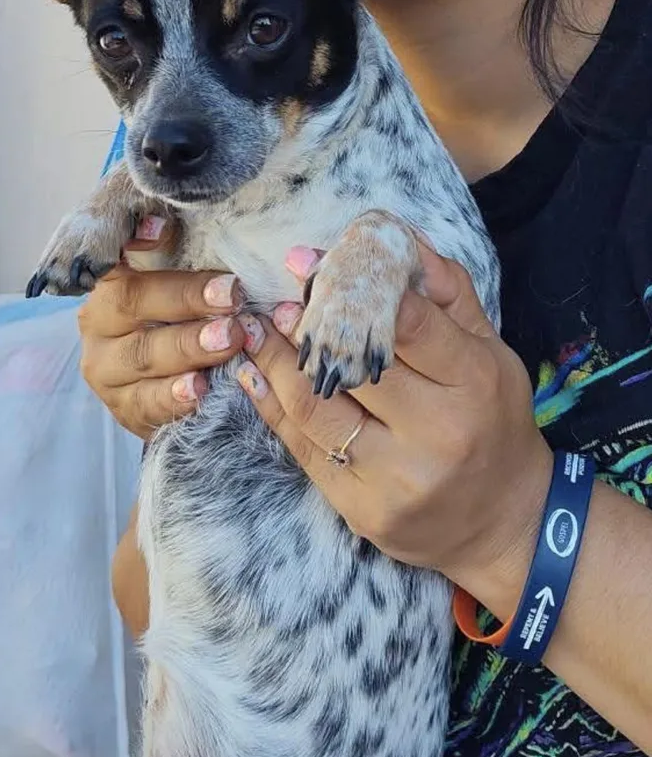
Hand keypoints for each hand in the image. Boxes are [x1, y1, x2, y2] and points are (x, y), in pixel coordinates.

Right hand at [79, 217, 245, 439]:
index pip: (116, 253)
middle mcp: (98, 323)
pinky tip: (199, 389)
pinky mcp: (123, 409)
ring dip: (188, 347)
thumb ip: (181, 255)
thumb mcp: (180, 282)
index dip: (137, 240)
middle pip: (132, 303)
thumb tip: (182, 224)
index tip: (166, 229)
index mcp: (109, 282)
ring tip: (227, 341)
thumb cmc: (183, 318)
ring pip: (142, 356)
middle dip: (186, 299)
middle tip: (231, 297)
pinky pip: (146, 403)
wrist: (168, 386)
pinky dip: (174, 397)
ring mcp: (106, 369)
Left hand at [234, 244, 552, 618]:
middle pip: (355, 364)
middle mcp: (437, 432)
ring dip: (275, 360)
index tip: (309, 260)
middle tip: (277, 298)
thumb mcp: (489, 352)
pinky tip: (255, 373)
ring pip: (315, 406)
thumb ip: (446, 293)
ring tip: (255, 328)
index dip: (354, 287)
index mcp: (475, 383)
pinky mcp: (362, 509)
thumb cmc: (492, 421)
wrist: (502, 522)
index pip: (408, 324)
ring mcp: (396, 476)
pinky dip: (271, 404)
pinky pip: (302, 448)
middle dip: (307, 323)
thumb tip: (394, 234)